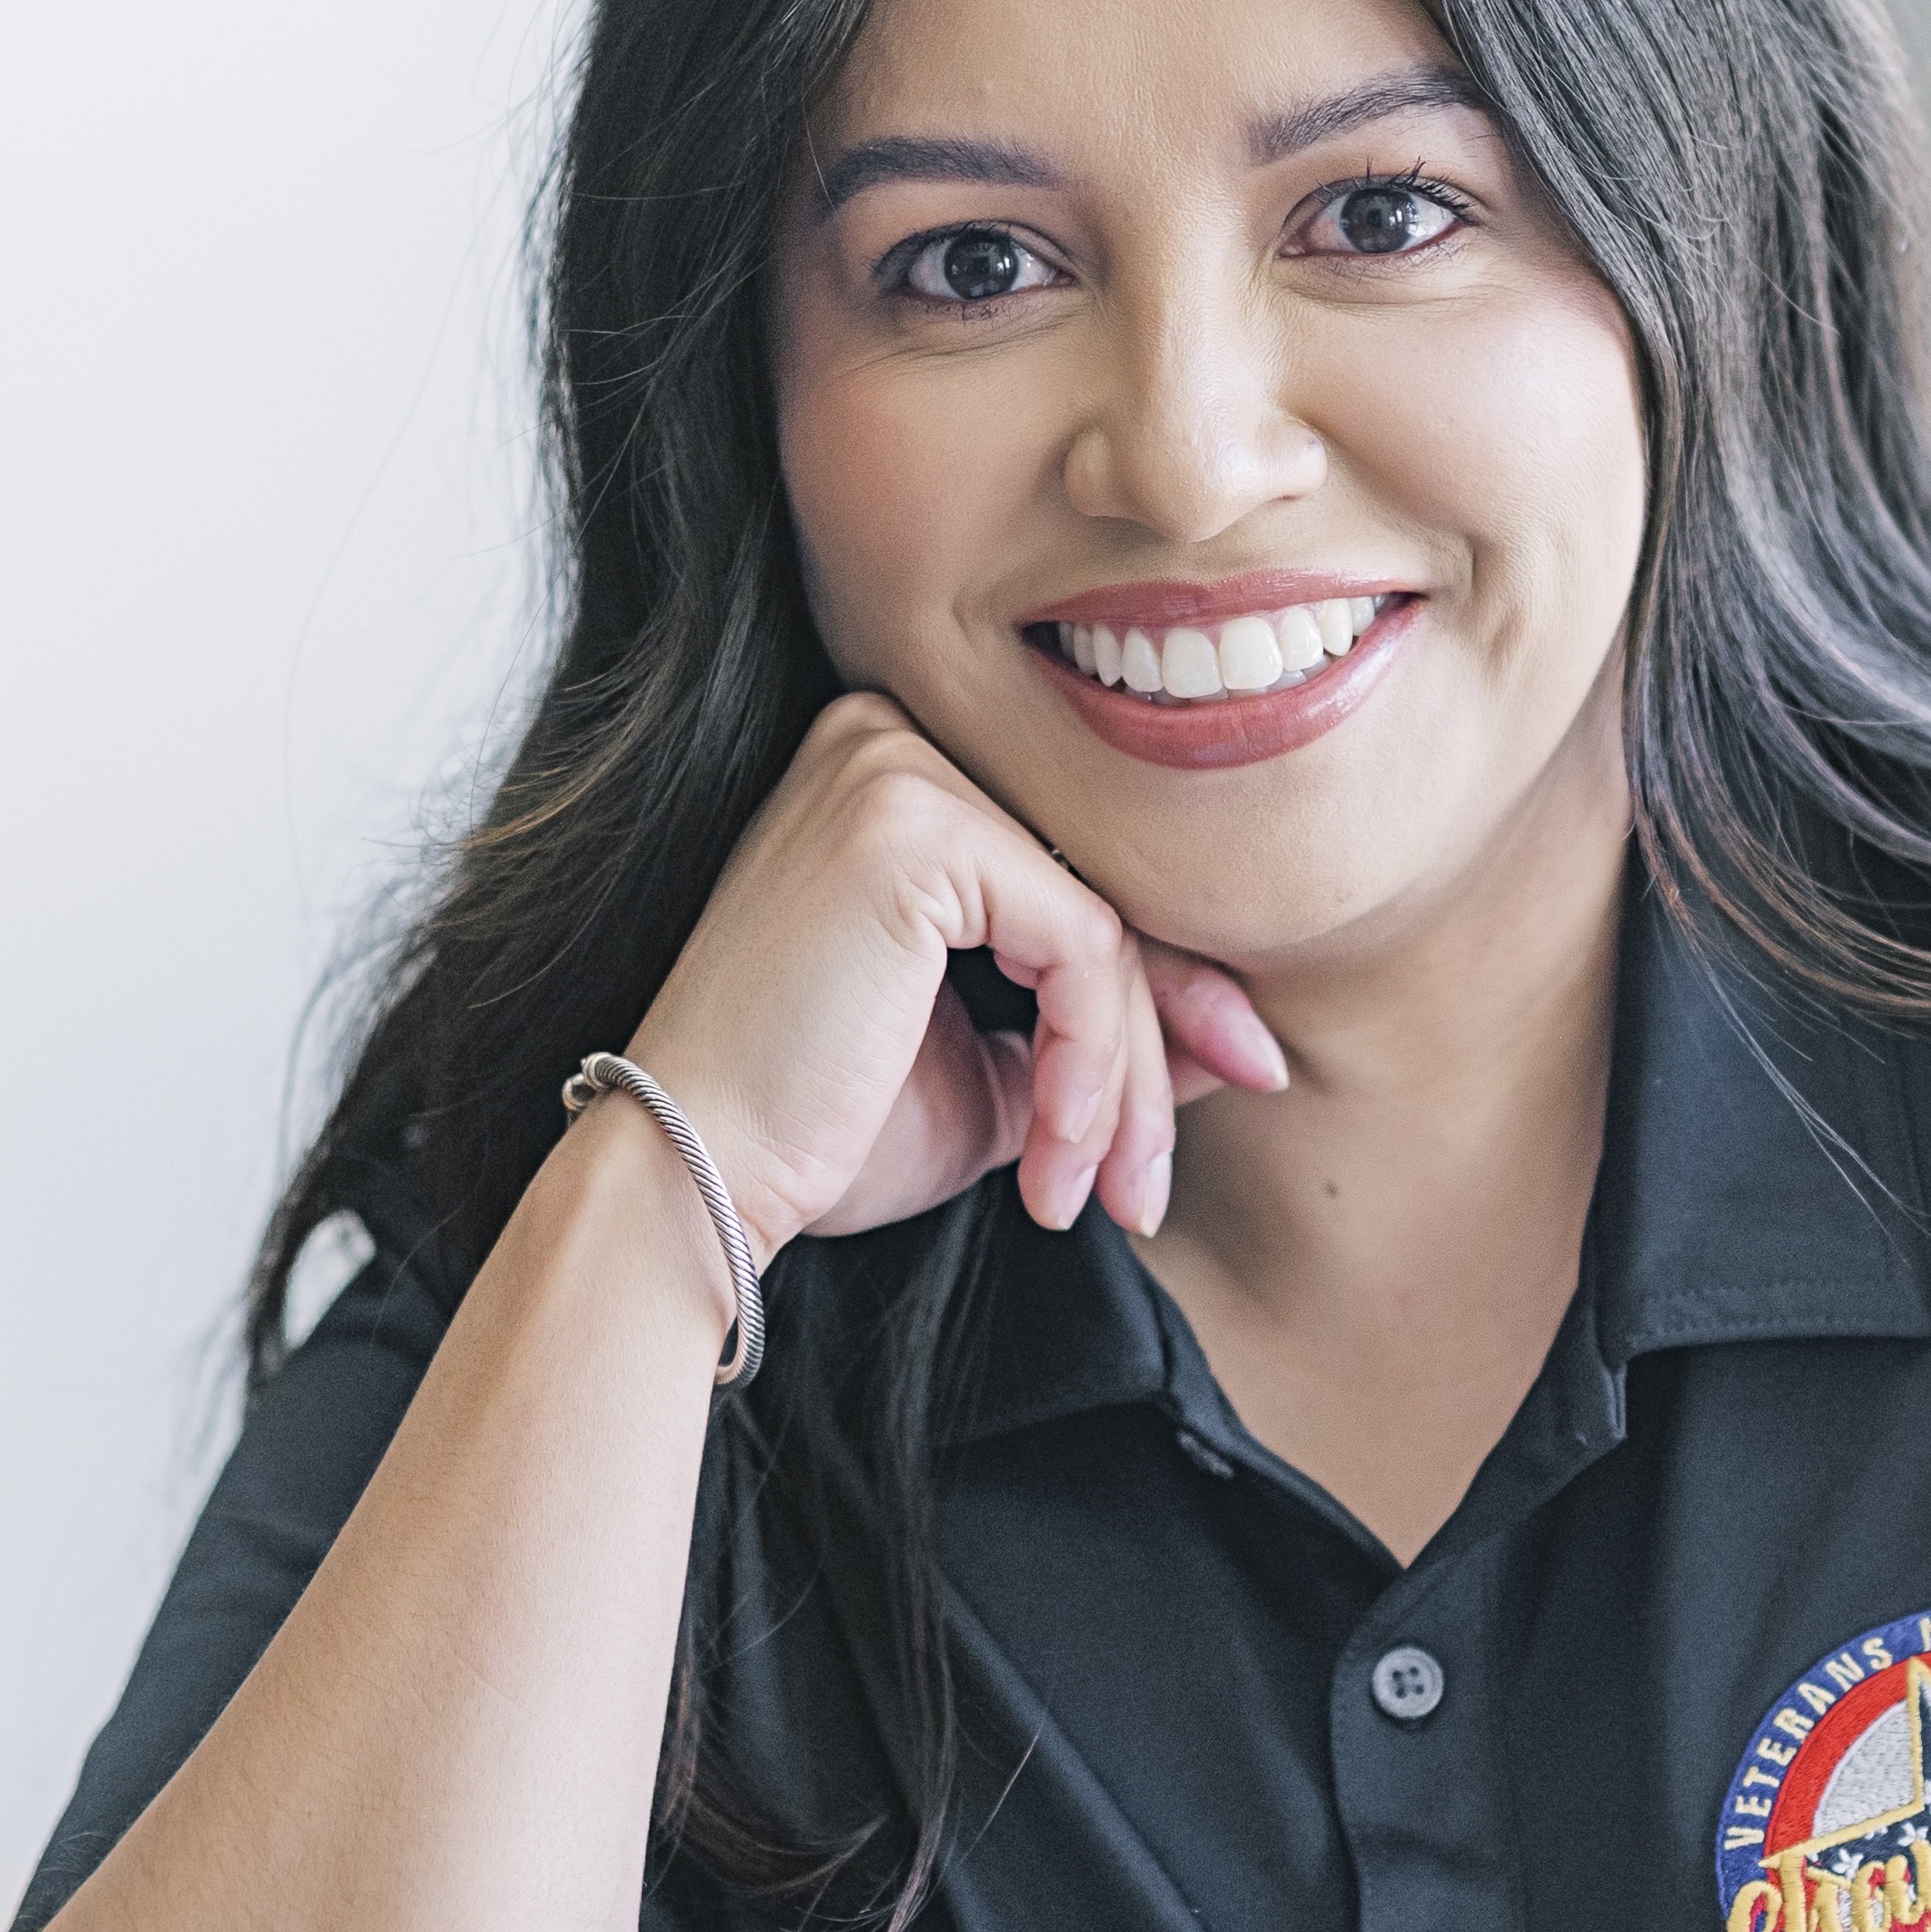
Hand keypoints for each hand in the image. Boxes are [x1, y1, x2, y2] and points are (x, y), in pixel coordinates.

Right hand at [620, 695, 1283, 1256]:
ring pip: (1103, 928)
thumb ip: (1107, 1034)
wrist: (688, 1175)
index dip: (1171, 990)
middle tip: (1157, 1185)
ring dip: (1123, 1082)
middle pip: (1099, 893)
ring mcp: (893, 767)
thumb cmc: (815, 1132)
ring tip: (1097, 1192)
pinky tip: (1054, 1155)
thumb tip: (1242, 1038)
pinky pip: (1081, 946)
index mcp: (892, 776)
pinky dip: (1094, 1064)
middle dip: (1163, 1045)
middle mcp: (885, 739)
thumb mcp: (997, 1074)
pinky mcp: (911, 826)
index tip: (1239, 1083)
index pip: (1076, 875)